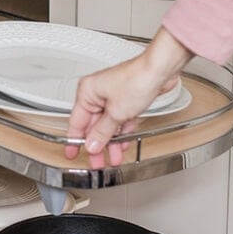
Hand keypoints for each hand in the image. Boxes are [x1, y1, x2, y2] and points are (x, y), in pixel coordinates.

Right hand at [65, 27, 192, 168]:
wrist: (160, 71)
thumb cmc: (137, 79)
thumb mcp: (116, 113)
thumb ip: (102, 132)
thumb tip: (92, 145)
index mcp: (87, 92)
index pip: (76, 122)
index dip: (74, 141)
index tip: (72, 154)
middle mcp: (97, 93)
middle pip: (93, 126)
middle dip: (97, 145)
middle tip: (97, 162)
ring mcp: (112, 96)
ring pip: (108, 125)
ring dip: (111, 142)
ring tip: (113, 158)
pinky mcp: (126, 99)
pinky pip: (120, 120)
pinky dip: (122, 133)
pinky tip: (123, 145)